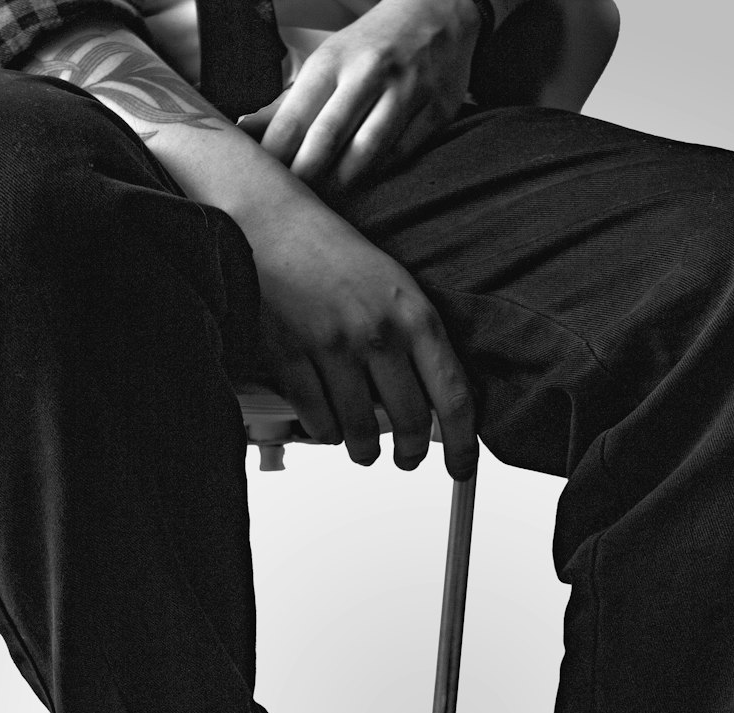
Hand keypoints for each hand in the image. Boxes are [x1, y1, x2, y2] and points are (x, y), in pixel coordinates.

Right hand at [235, 169, 478, 479]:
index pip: (454, 397)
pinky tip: (328, 423)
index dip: (463, 444)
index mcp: (414, 316)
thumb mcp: (395, 289)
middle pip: (409, 424)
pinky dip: (325, 432)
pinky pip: (318, 422)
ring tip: (365, 449)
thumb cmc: (334, 256)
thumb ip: (418, 343)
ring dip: (365, 452)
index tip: (462, 468)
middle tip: (406, 458)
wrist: (271, 222)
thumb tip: (437, 406)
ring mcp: (332, 347)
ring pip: (361, 434)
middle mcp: (378, 333)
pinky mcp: (290, 357)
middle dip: (409, 455)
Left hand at [237, 0, 482, 187]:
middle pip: (328, 136)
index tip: (264, 182)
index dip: (277, 155)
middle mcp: (369, 72)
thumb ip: (289, 101)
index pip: (296, 116)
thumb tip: (244, 127)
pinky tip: (366, 181)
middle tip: (293, 203)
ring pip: (368, 150)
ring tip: (329, 200)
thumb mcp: (327, 61)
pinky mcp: (437, 109)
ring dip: (344, 181)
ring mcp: (406, 90)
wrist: (439, 9)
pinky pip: (403, 152)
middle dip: (306, 174)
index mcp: (333, 60)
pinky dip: (382, 171)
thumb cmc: (371, 45)